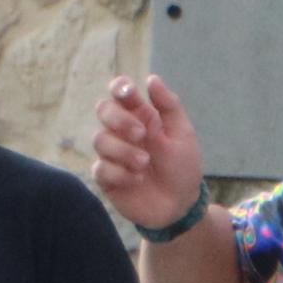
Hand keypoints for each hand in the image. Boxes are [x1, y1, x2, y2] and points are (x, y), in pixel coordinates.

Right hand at [92, 75, 206, 229]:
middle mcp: (122, 131)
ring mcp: (112, 154)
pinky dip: (120, 173)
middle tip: (142, 135)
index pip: (121, 92)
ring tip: (145, 164)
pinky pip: (100, 168)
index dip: (119, 87)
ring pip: (100, 139)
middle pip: (103, 110)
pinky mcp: (107, 177)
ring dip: (124, 151)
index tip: (128, 92)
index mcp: (141, 116)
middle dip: (120, 120)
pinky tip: (136, 180)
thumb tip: (151, 78)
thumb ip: (168, 106)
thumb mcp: (182, 134)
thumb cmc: (182, 166)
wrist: (180, 204)